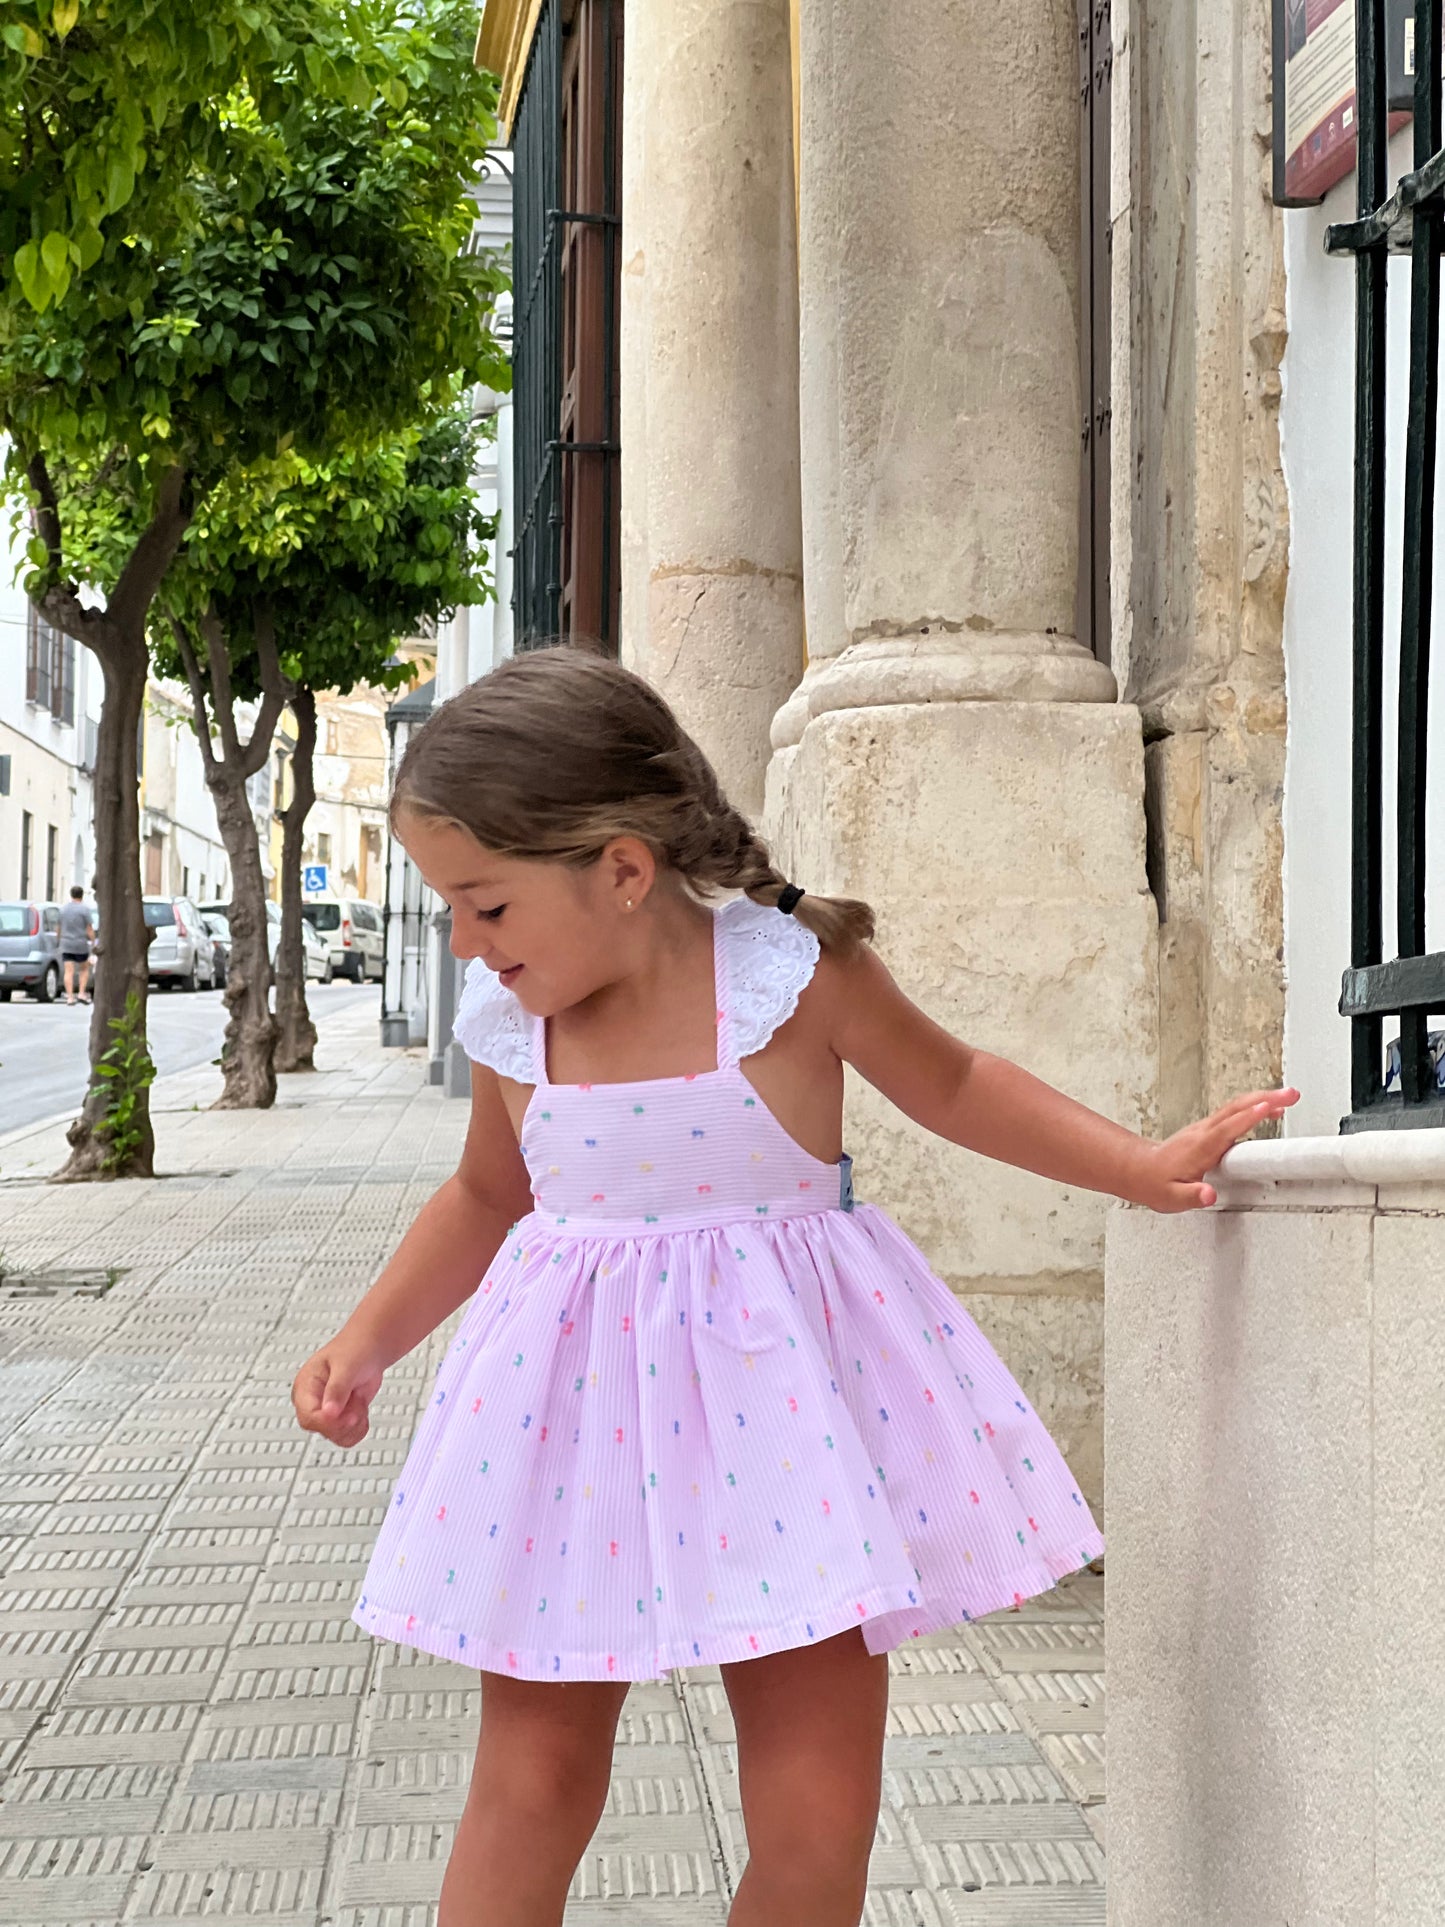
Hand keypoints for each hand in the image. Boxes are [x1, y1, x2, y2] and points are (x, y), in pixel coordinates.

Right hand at [292, 1335, 385, 1447]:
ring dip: (354, 1423)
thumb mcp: (346, 1366)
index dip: (329, 1421)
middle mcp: (312, 1403)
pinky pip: (347, 1437)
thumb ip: (337, 1389)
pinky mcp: (339, 1420)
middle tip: (357, 1402)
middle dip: (345, 1421)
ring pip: (336, 1437)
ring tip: (357, 1400)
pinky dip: (359, 1427)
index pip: (308, 1417)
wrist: (369, 1350)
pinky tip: (360, 1409)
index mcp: (305, 1386)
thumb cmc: (354, 1350)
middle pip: (322, 1430)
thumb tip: (329, 1412)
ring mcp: (325, 1413)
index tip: (349, 1415)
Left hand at [1130, 1087, 1300, 1211]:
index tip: (1268, 1107)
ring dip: (1262, 1098)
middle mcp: (1204, 1132)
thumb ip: (1193, 1196)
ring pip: (1237, 1106)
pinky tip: (1266, 1108)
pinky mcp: (1208, 1129)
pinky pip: (1233, 1112)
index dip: (1248, 1118)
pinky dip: (1252, 1106)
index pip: (1228, 1128)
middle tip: (1292, 1095)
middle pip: (1237, 1108)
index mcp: (1200, 1147)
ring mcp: (1206, 1128)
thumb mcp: (1173, 1198)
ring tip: (1288, 1098)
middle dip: (1265, 1098)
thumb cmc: (1156, 1183)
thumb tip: (1209, 1195)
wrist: (1139, 1170)